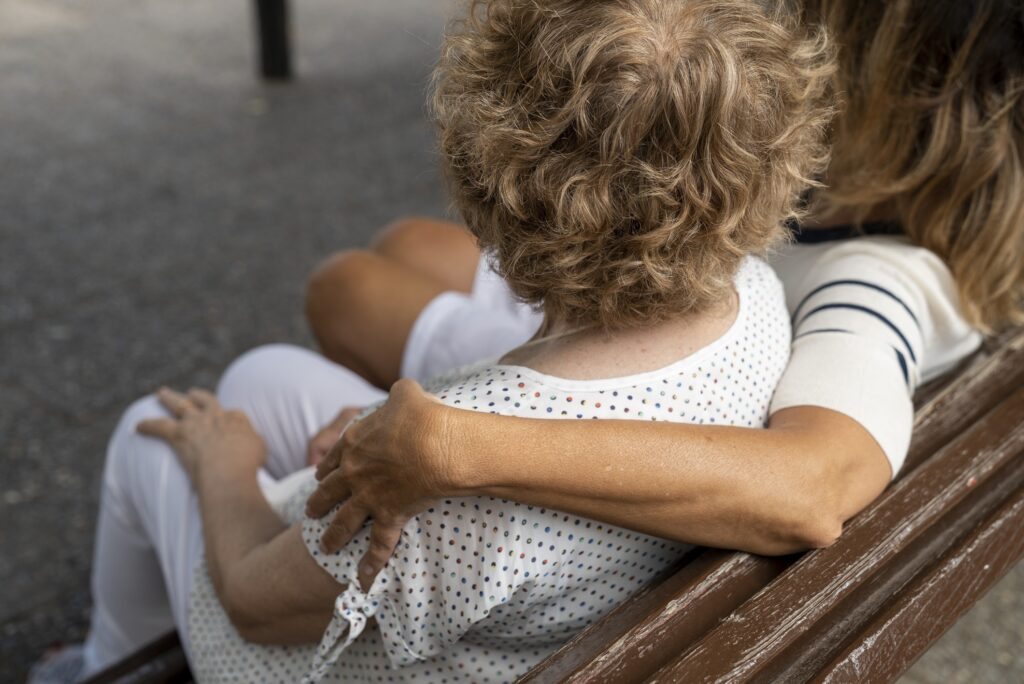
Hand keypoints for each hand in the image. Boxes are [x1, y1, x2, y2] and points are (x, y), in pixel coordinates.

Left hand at [137, 387, 265, 482]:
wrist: (228, 471)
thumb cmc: (247, 465)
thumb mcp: (260, 451)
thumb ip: (253, 443)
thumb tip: (250, 446)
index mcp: (237, 418)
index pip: (232, 414)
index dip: (228, 418)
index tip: (226, 422)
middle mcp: (215, 415)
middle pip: (205, 400)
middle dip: (197, 396)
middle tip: (191, 393)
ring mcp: (195, 422)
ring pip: (179, 405)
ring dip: (169, 398)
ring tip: (162, 394)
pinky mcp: (178, 434)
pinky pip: (158, 426)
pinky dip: (147, 426)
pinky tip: (137, 426)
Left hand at [305, 379, 453, 588]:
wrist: (438, 444)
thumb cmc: (423, 415)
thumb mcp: (406, 393)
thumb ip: (399, 393)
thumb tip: (404, 391)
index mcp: (355, 443)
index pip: (333, 457)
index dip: (326, 466)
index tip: (320, 474)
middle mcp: (355, 473)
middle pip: (329, 491)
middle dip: (318, 502)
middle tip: (309, 512)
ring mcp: (369, 497)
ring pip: (343, 521)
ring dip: (333, 536)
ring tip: (324, 546)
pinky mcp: (389, 516)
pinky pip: (379, 545)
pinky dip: (371, 564)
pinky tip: (363, 580)